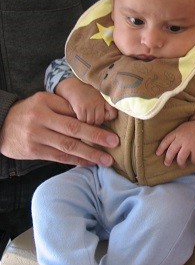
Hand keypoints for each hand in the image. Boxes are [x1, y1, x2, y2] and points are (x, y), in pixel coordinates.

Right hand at [0, 92, 117, 166]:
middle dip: (97, 136)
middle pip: (74, 128)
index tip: (111, 126)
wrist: (0, 125)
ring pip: (68, 146)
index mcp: (46, 102)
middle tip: (114, 142)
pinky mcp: (34, 151)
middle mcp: (41, 118)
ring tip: (106, 159)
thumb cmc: (30, 112)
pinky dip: (76, 161)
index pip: (74, 111)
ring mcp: (36, 136)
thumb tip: (94, 115)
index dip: (93, 120)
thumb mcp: (44, 101)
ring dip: (90, 153)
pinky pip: (59, 157)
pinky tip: (89, 163)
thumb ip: (65, 106)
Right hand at [56, 77, 116, 124]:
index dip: (109, 117)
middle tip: (93, 117)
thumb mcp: (101, 95)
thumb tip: (110, 118)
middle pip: (99, 120)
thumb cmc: (88, 92)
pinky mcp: (80, 109)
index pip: (113, 114)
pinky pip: (82, 120)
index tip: (104, 115)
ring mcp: (89, 106)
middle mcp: (98, 103)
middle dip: (97, 121)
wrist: (74, 87)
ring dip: (89, 122)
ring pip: (91, 122)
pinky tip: (81, 115)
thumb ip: (107, 105)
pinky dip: (81, 120)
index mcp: (105, 99)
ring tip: (87, 116)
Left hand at [156, 116, 194, 167]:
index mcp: (177, 132)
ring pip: (180, 159)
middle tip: (167, 163)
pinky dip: (193, 161)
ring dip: (180, 164)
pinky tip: (194, 160)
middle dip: (168, 159)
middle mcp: (181, 139)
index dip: (161, 148)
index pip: (165, 141)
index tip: (158, 153)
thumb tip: (174, 139)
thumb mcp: (185, 125)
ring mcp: (189, 145)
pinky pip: (192, 160)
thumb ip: (178, 132)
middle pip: (171, 152)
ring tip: (182, 165)